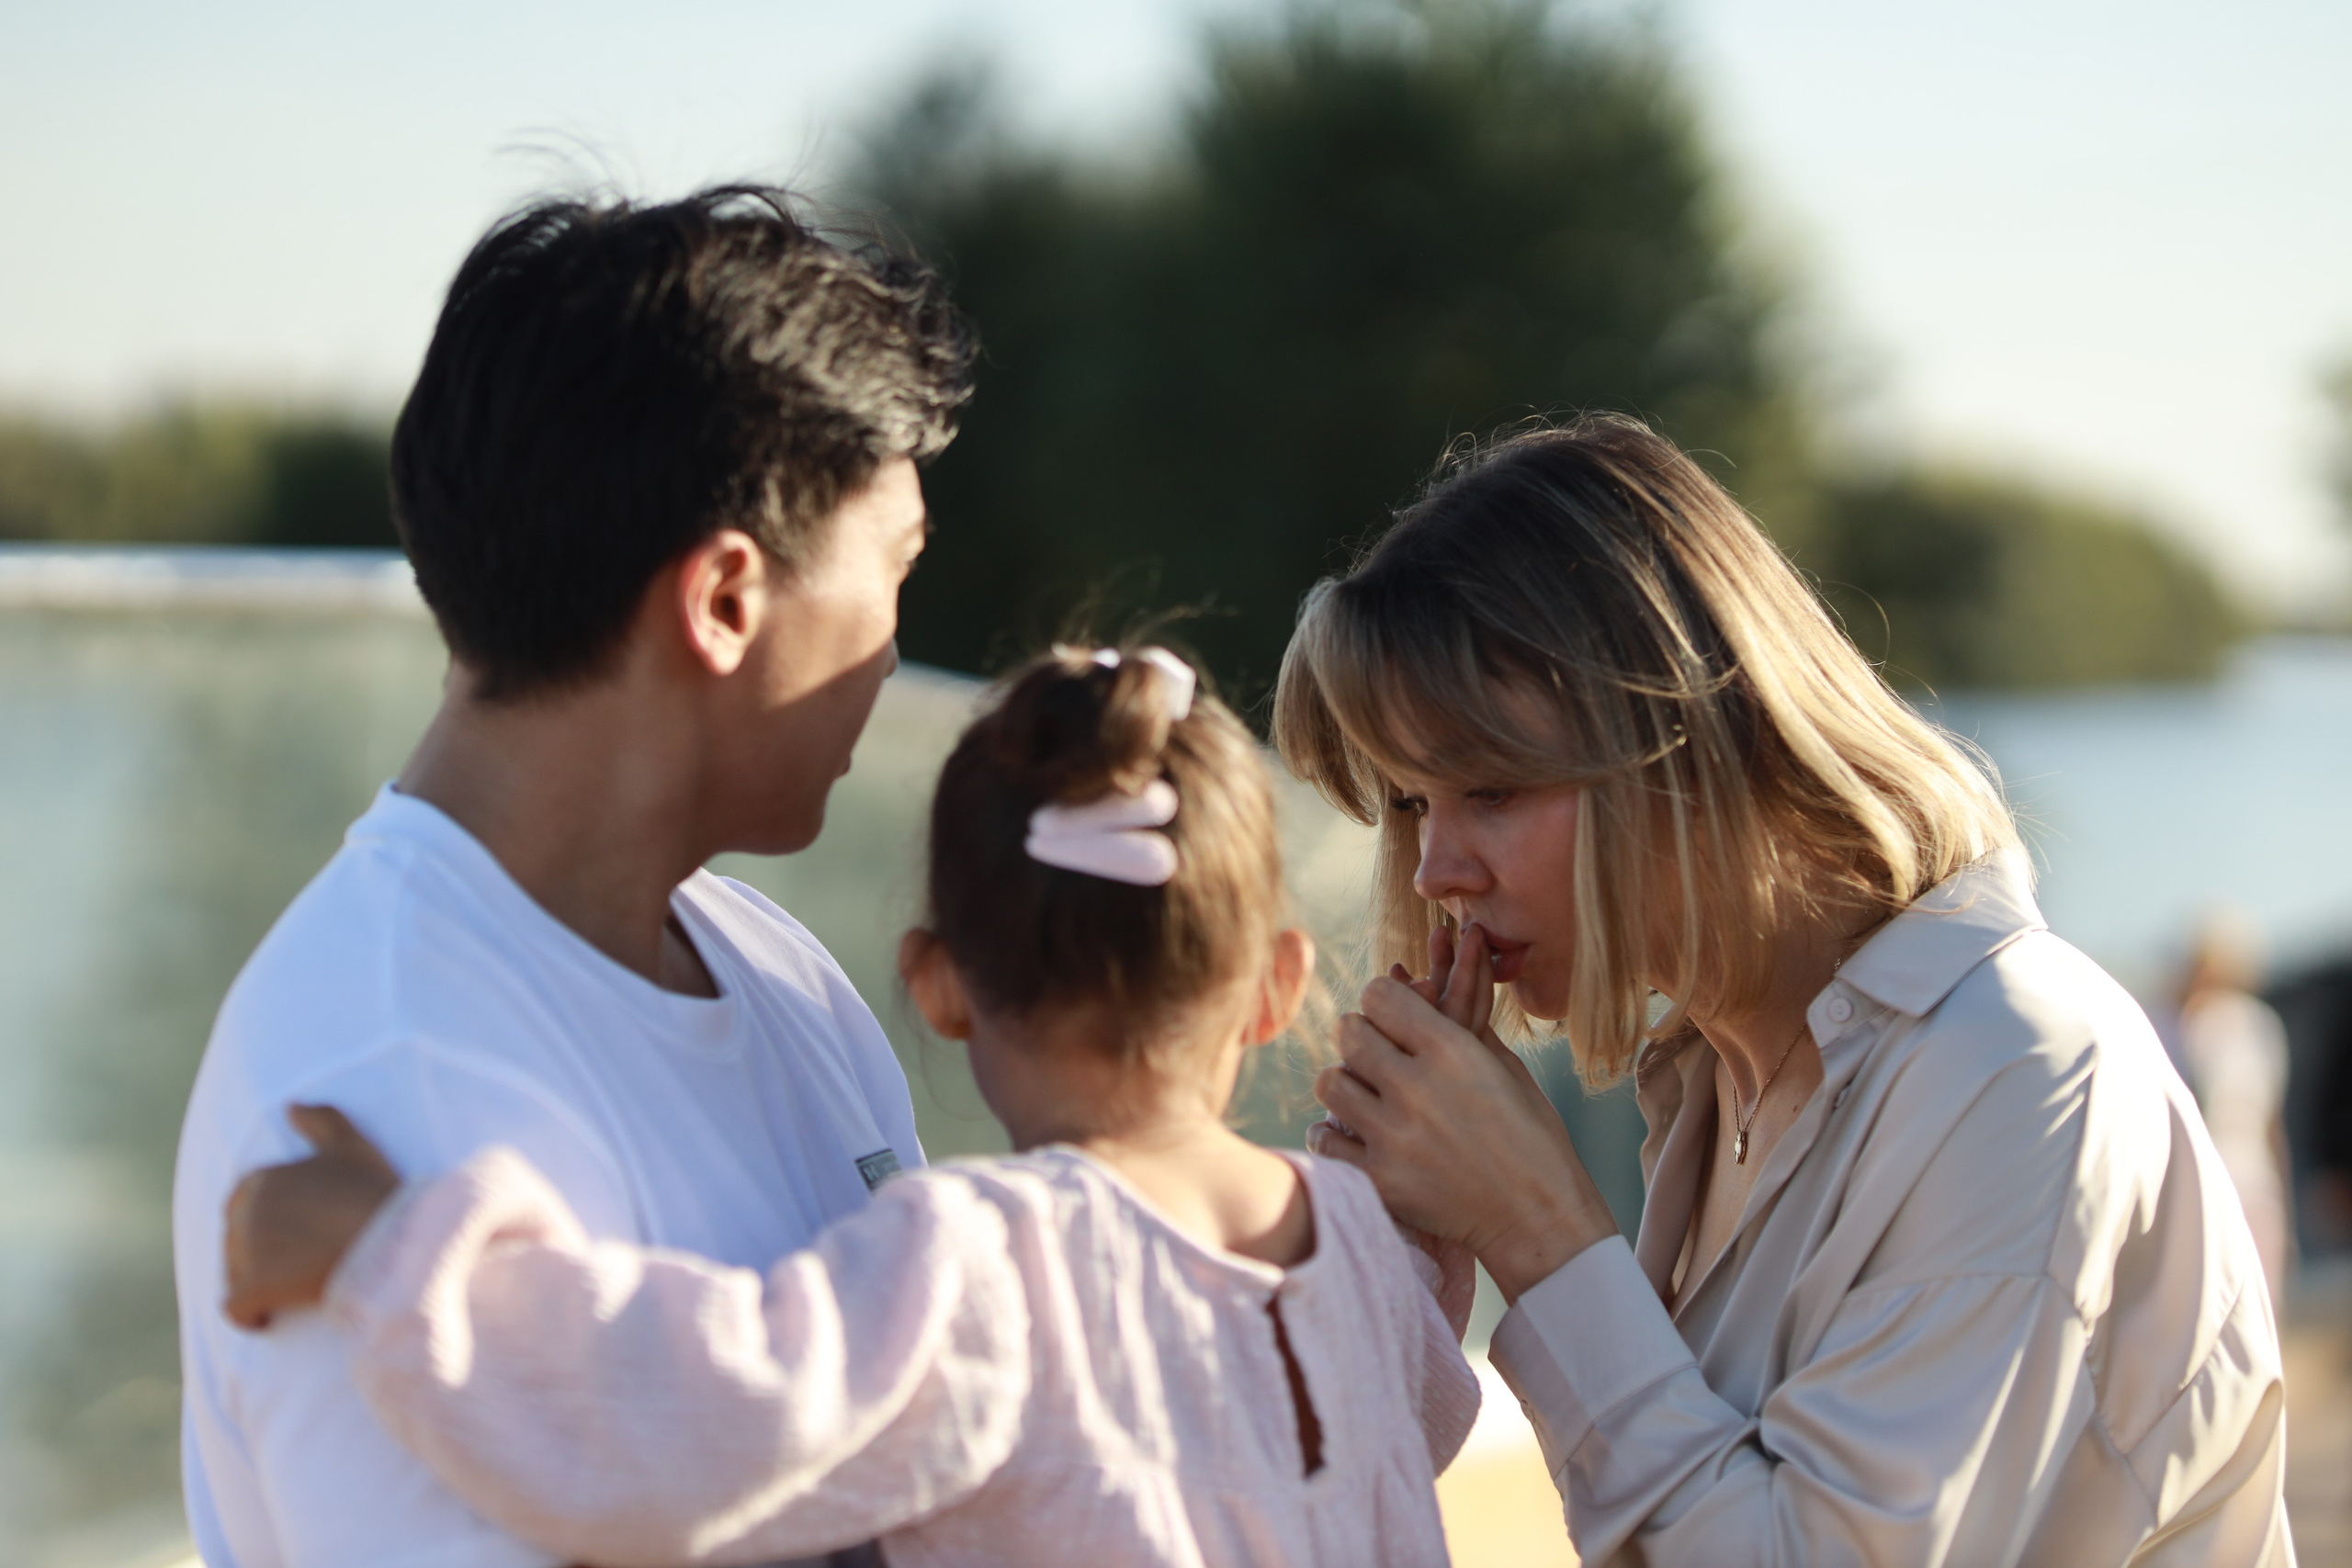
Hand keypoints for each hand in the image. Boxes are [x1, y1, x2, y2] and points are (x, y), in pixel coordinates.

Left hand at [223, 1104, 401, 1330]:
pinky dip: (249, 1316)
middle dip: (259, 1254)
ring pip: (235, 1273)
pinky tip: (270, 1318)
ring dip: (256, 1283)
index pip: (241, 1204)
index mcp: (261, 1178)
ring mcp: (247, 1251)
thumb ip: (320, 1119)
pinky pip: (235, 1309)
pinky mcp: (254, 1287)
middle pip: (236, 1241)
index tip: (296, 1235)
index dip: (266, 1222)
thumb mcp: (351, 1145)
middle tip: (299, 1264)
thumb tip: (290, 1105)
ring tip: (293, 1288)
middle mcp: (246, 1212)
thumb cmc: (375, 1192)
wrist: (393, 1239)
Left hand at [1310, 924, 1616, 1299]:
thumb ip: (1461, 1028)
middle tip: (1371, 1052)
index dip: (1382, 1000)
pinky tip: (1351, 1132)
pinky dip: (1332, 1134)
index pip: (1380, 997)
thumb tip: (1426, 988)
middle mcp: (1417, 1088)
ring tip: (1363, 1093)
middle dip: (1360, 1036)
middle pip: (1350, 1034)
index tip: (1388, 1014)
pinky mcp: (1380, 1180)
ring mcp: (1395, 1136)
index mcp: (1452, 1051)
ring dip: (1345, 1083)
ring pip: (1331, 1083)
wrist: (1539, 1218)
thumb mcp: (1506, 1070)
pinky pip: (1325, 1139)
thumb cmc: (1534, 1139)